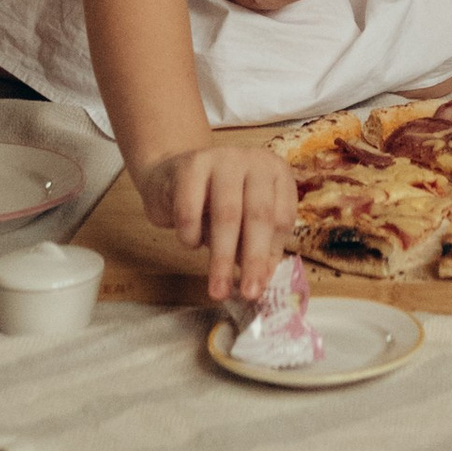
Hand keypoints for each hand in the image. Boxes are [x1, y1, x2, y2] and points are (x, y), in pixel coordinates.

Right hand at [139, 141, 296, 300]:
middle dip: (253, 259)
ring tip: (217, 289)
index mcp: (276, 173)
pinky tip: (191, 242)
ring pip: (226, 214)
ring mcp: (222, 157)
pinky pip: (191, 209)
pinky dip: (191, 235)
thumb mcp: (242, 223)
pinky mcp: (190, 165)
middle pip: (258, 214)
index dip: (272, 254)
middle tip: (248, 293)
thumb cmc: (213, 203)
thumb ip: (256, 247)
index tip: (261, 285)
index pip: (282, 217)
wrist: (170, 176)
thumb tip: (260, 283)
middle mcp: (254, 160)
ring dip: (222, 258)